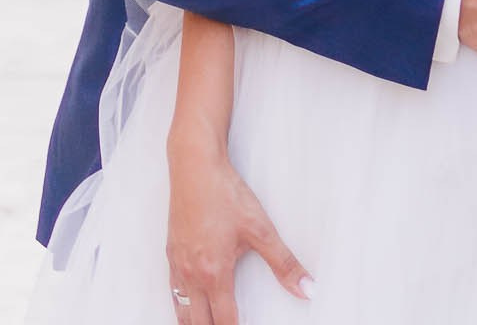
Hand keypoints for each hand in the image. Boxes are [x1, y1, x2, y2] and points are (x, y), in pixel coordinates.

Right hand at [167, 127, 308, 322]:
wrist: (195, 166)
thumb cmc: (223, 193)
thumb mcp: (260, 229)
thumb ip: (284, 263)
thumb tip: (306, 287)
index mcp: (214, 273)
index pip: (225, 321)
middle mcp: (192, 275)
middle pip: (200, 323)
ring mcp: (178, 265)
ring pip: (182, 312)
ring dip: (195, 323)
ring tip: (208, 324)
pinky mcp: (171, 253)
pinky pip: (173, 292)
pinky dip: (181, 306)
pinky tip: (189, 303)